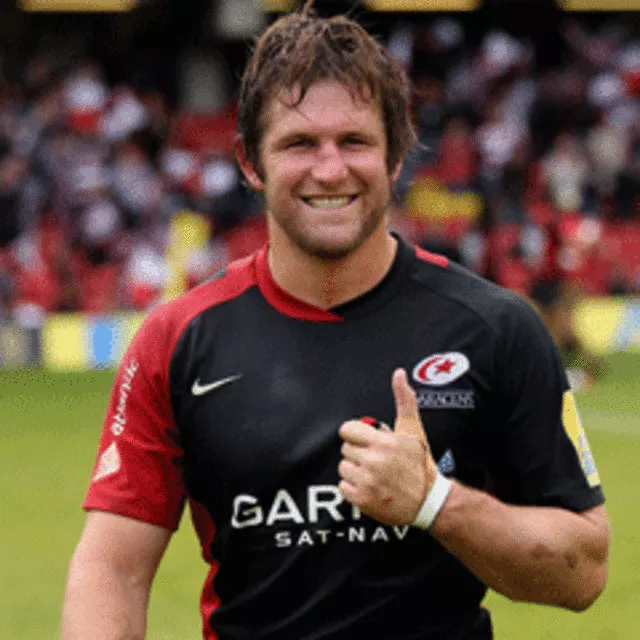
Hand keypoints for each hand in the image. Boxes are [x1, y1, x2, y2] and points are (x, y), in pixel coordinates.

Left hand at [337, 368, 438, 525]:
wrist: (429, 501)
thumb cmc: (419, 464)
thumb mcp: (412, 430)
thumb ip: (403, 400)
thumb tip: (399, 373)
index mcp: (383, 442)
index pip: (347, 430)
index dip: (357, 435)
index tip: (368, 441)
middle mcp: (374, 461)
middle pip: (345, 449)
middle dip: (359, 452)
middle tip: (377, 460)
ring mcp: (367, 482)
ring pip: (343, 467)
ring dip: (356, 470)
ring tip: (375, 474)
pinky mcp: (362, 499)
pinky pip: (343, 487)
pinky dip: (354, 488)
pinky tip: (371, 487)